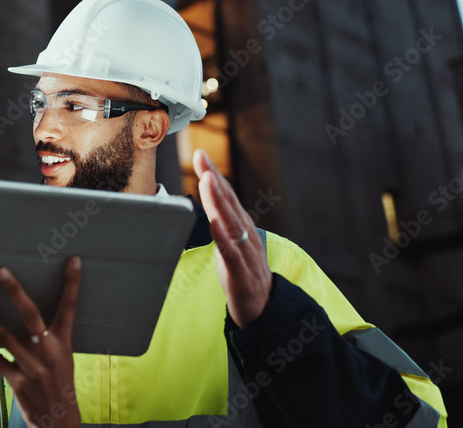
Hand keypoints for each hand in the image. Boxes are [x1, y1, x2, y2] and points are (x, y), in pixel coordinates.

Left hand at [0, 256, 81, 427]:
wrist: (60, 420)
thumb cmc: (60, 381)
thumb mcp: (63, 355)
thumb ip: (48, 334)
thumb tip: (28, 308)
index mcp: (63, 342)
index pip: (70, 307)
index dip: (72, 283)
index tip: (73, 260)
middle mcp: (48, 352)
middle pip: (31, 315)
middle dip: (15, 291)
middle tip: (0, 270)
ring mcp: (32, 367)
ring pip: (5, 337)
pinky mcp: (17, 381)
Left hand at [193, 149, 272, 326]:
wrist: (262, 308)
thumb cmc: (242, 273)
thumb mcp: (230, 243)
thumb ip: (222, 222)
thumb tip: (210, 203)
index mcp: (242, 227)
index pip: (226, 195)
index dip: (214, 174)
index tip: (200, 155)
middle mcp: (246, 234)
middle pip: (228, 202)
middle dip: (214, 178)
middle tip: (202, 158)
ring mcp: (245, 252)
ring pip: (230, 222)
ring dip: (218, 200)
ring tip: (207, 180)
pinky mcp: (240, 272)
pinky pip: (231, 252)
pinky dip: (223, 236)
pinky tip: (214, 223)